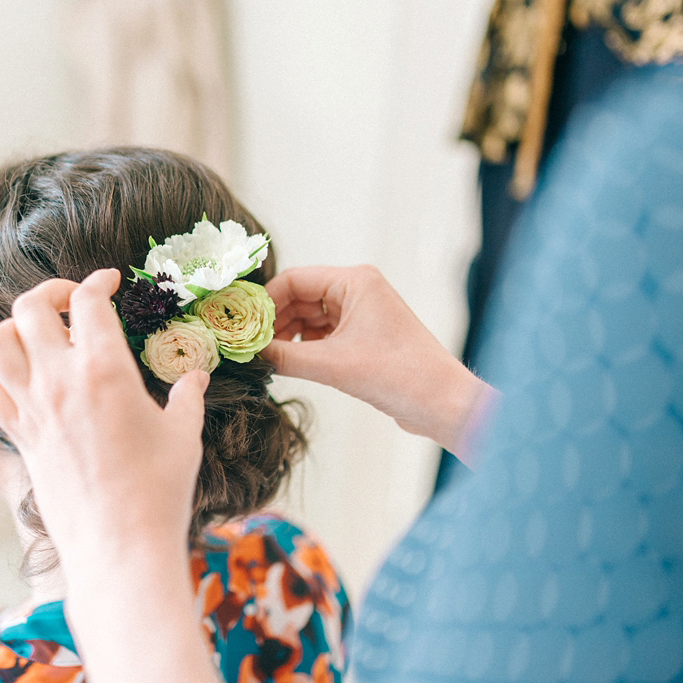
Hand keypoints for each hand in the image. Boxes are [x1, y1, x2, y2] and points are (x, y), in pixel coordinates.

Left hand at [0, 269, 209, 576]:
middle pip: (28, 307)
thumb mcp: (184, 435)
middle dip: (50, 293)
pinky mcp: (20, 439)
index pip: (88, 300)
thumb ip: (186, 397)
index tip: (110, 282)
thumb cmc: (159, 492)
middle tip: (73, 303)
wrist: (119, 547)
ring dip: (14, 329)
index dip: (98, 281)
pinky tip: (27, 382)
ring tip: (41, 338)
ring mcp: (33, 410)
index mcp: (106, 370)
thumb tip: (195, 377)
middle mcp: (60, 382)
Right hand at [262, 265, 491, 456]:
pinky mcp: (363, 336)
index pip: (295, 279)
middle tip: (248, 346)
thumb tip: (247, 355)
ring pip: (309, 317)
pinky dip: (303, 347)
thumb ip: (284, 356)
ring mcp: (361, 313)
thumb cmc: (399, 375)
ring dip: (286, 336)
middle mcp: (358, 290)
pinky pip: (322, 334)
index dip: (265, 302)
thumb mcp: (332, 365)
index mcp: (354, 281)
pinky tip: (286, 363)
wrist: (441, 403)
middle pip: (299, 297)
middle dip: (273, 322)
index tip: (241, 325)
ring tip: (265, 358)